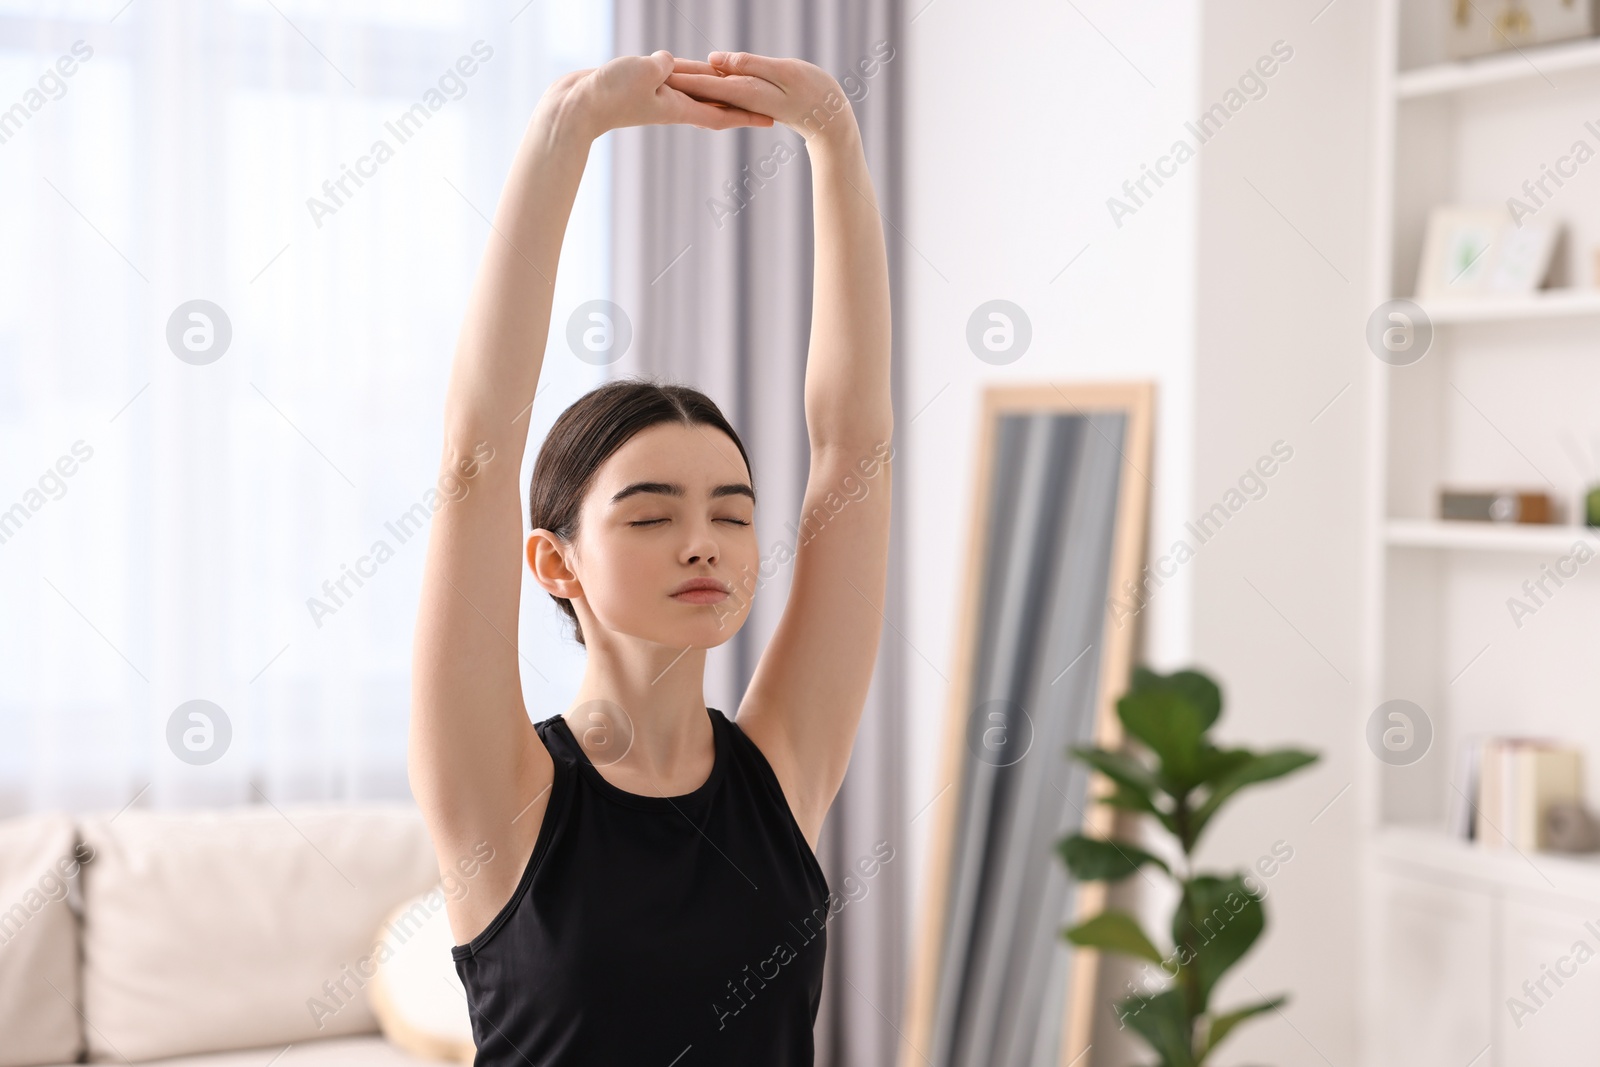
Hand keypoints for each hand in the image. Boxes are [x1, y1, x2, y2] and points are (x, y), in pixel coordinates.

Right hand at [549, 51, 774, 138]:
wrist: (575, 106)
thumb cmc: (609, 93)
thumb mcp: (644, 72)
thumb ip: (664, 66)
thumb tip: (668, 62)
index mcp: (677, 107)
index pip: (720, 113)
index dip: (746, 115)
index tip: (770, 119)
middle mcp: (670, 103)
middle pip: (713, 102)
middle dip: (740, 103)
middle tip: (766, 104)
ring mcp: (655, 96)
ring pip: (694, 88)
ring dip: (716, 88)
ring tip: (739, 86)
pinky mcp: (641, 86)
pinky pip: (672, 77)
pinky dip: (688, 73)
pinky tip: (694, 70)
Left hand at [664, 52, 855, 145]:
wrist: (832, 119)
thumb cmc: (816, 92)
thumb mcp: (783, 72)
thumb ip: (748, 65)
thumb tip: (714, 59)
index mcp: (742, 92)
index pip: (703, 83)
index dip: (679, 75)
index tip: (655, 71)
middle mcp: (738, 100)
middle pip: (700, 89)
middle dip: (674, 80)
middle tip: (645, 71)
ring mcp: (744, 101)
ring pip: (709, 91)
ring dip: (687, 83)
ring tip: (662, 73)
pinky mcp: (750, 98)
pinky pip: (721, 93)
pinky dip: (705, 86)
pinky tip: (693, 82)